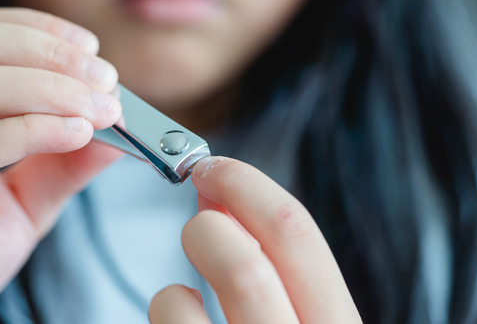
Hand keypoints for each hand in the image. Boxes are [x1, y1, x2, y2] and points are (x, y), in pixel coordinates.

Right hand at [0, 8, 122, 323]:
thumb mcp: (26, 201)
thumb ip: (67, 162)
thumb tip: (116, 127)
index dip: (43, 31)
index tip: (93, 51)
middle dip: (53, 53)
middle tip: (106, 81)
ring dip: (52, 89)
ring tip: (101, 111)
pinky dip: (32, 131)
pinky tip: (74, 134)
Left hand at [149, 157, 360, 323]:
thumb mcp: (310, 317)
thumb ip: (283, 269)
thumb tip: (223, 201)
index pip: (298, 235)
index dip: (247, 186)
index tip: (212, 168)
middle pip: (247, 261)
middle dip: (210, 225)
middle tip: (197, 217)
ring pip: (203, 293)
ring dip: (187, 268)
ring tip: (187, 288)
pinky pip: (171, 319)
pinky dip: (166, 305)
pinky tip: (179, 314)